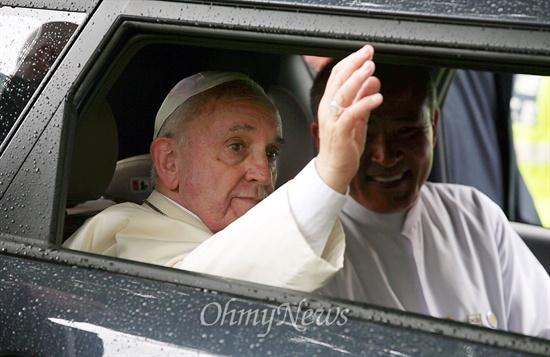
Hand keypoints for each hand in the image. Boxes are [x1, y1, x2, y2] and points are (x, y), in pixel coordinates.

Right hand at [315, 45, 382, 192]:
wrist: (334, 169)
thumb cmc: (343, 145)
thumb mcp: (357, 117)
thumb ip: (363, 98)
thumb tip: (373, 80)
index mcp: (330, 102)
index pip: (337, 75)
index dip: (351, 61)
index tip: (365, 52)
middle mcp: (328, 108)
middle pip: (338, 79)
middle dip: (354, 63)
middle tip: (368, 53)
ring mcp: (333, 120)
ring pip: (343, 93)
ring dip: (357, 78)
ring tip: (371, 68)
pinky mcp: (340, 132)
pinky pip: (352, 113)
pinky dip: (364, 103)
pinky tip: (377, 97)